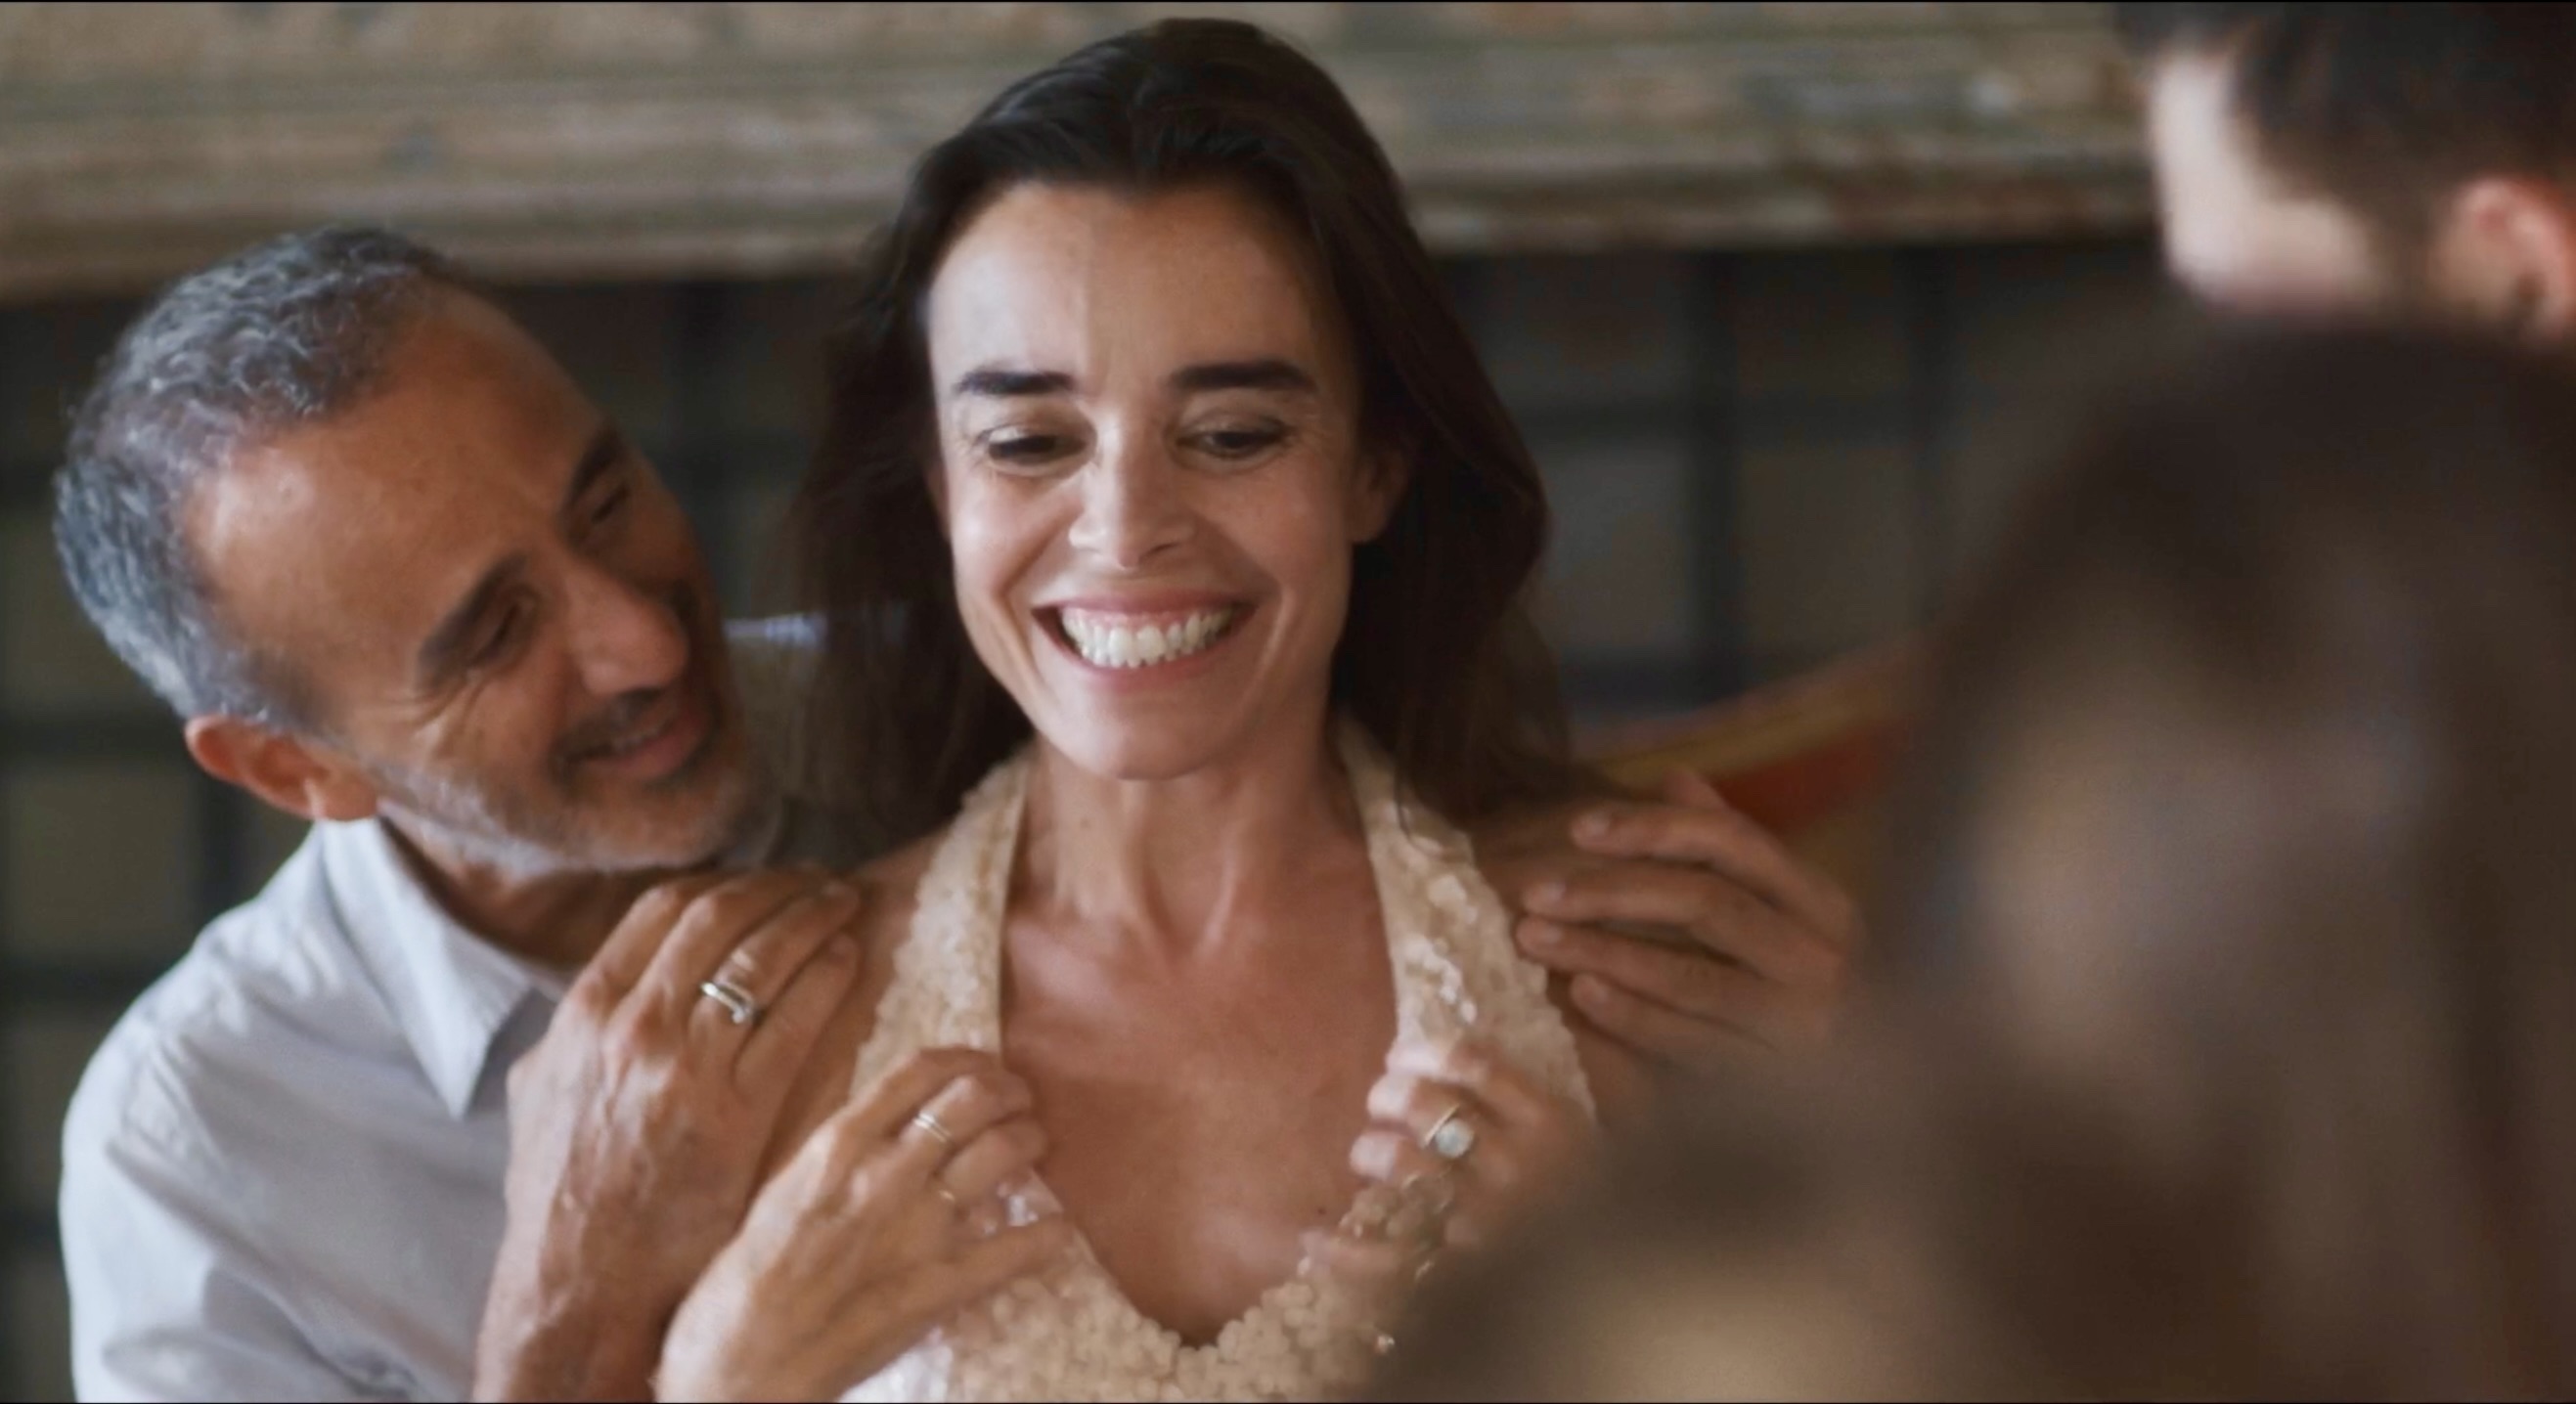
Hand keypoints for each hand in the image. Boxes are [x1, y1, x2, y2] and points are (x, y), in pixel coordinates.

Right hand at [472, 868, 868, 1401]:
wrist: (584, 1277)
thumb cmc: (563, 1194)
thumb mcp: (540, 1096)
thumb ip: (568, 1036)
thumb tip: (590, 997)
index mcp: (587, 1013)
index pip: (665, 909)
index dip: (724, 882)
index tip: (762, 880)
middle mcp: (634, 1026)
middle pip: (722, 917)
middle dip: (780, 888)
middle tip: (820, 881)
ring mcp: (687, 1066)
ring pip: (764, 957)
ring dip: (813, 919)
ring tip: (846, 905)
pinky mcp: (737, 1110)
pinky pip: (796, 1019)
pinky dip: (827, 976)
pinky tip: (849, 959)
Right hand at [656, 1048, 1075, 1400]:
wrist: (743, 1364)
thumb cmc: (748, 1277)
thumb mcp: (784, 1186)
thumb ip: (838, 1149)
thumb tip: (888, 1116)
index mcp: (839, 1145)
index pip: (922, 1070)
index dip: (968, 1058)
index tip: (983, 1064)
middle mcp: (885, 1173)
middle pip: (974, 1098)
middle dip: (1009, 1090)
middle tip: (1019, 1099)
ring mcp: (918, 1229)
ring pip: (1003, 1153)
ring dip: (1031, 1140)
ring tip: (1033, 1144)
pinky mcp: (942, 1286)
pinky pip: (1019, 1247)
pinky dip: (1048, 1232)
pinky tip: (1057, 1227)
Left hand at [1309, 1039, 1591, 1310]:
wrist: (1624, 1297)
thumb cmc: (1612, 1213)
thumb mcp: (1596, 1147)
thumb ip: (1543, 1109)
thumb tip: (1473, 1067)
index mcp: (1551, 1126)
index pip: (1473, 1063)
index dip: (1424, 1052)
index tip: (1404, 1056)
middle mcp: (1513, 1165)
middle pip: (1426, 1106)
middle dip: (1389, 1095)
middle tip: (1382, 1101)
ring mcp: (1483, 1221)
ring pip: (1402, 1166)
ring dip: (1373, 1152)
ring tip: (1369, 1156)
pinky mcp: (1458, 1276)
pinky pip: (1385, 1258)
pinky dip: (1343, 1252)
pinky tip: (1316, 1242)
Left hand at [1477, 770, 1861, 1072]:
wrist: (1871, 1110)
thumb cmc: (1804, 994)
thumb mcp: (1783, 918)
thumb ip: (1730, 853)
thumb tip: (1676, 777)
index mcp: (1826, 906)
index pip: (1735, 843)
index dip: (1654, 828)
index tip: (1578, 827)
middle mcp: (1826, 960)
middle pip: (1708, 904)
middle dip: (1612, 892)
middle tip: (1533, 891)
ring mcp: (1808, 1026)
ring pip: (1694, 976)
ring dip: (1605, 952)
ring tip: (1534, 938)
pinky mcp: (1780, 1087)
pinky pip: (1695, 1044)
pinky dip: (1634, 1017)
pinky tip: (1580, 996)